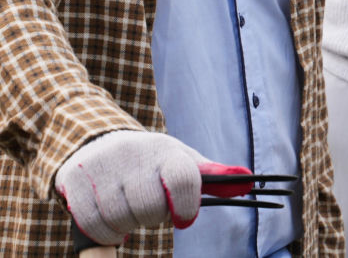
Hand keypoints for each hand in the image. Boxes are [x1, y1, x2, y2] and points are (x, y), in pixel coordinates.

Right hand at [56, 130, 205, 244]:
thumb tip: (248, 180)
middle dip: (153, 217)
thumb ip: (212, 175)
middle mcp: (133, 154)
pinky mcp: (75, 179)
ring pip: (120, 218)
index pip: (183, 179)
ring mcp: (102, 166)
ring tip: (130, 213)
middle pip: (150, 207)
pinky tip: (111, 224)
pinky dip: (105, 233)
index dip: (187, 206)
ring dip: (128, 226)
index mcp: (165, 150)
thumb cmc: (149, 160)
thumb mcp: (180, 160)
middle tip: (150, 210)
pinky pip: (93, 223)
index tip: (184, 218)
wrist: (98, 140)